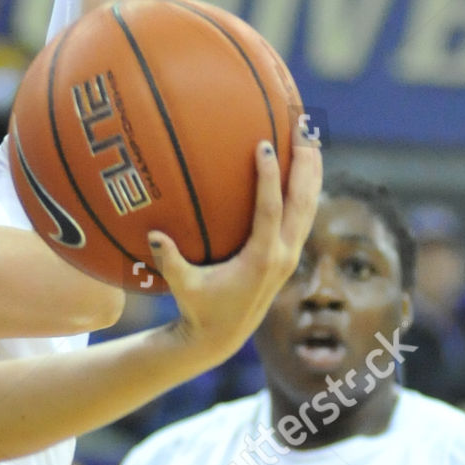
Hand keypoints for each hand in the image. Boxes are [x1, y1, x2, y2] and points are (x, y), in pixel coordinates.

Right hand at [154, 136, 321, 358]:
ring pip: (310, 206)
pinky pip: (303, 215)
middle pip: (303, 202)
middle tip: (303, 128)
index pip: (270, 209)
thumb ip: (171, 261)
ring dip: (312, 172)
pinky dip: (306, 188)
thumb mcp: (183, 286)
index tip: (265, 145)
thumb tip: (152, 233)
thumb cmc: (199, 309)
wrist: (223, 336)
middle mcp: (283, 254)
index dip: (269, 177)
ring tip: (311, 138)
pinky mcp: (288, 255)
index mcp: (261, 259)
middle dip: (305, 164)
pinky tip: (302, 168)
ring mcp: (290, 254)